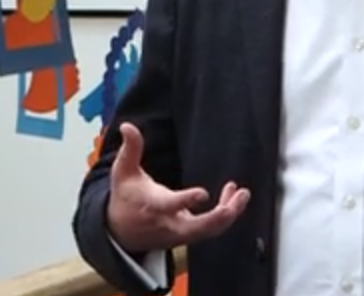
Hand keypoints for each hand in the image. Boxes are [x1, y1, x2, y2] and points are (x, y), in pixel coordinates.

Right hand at [106, 122, 249, 253]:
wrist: (121, 231)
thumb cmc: (125, 197)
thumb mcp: (123, 171)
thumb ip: (130, 148)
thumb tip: (128, 126)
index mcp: (153, 205)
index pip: (170, 206)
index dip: (187, 201)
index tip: (203, 194)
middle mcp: (168, 223)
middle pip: (198, 227)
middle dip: (221, 215)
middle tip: (239, 196)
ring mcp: (180, 233)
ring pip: (209, 230)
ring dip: (229, 213)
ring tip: (242, 194)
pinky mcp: (188, 236)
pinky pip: (211, 229)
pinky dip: (224, 215)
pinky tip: (231, 198)